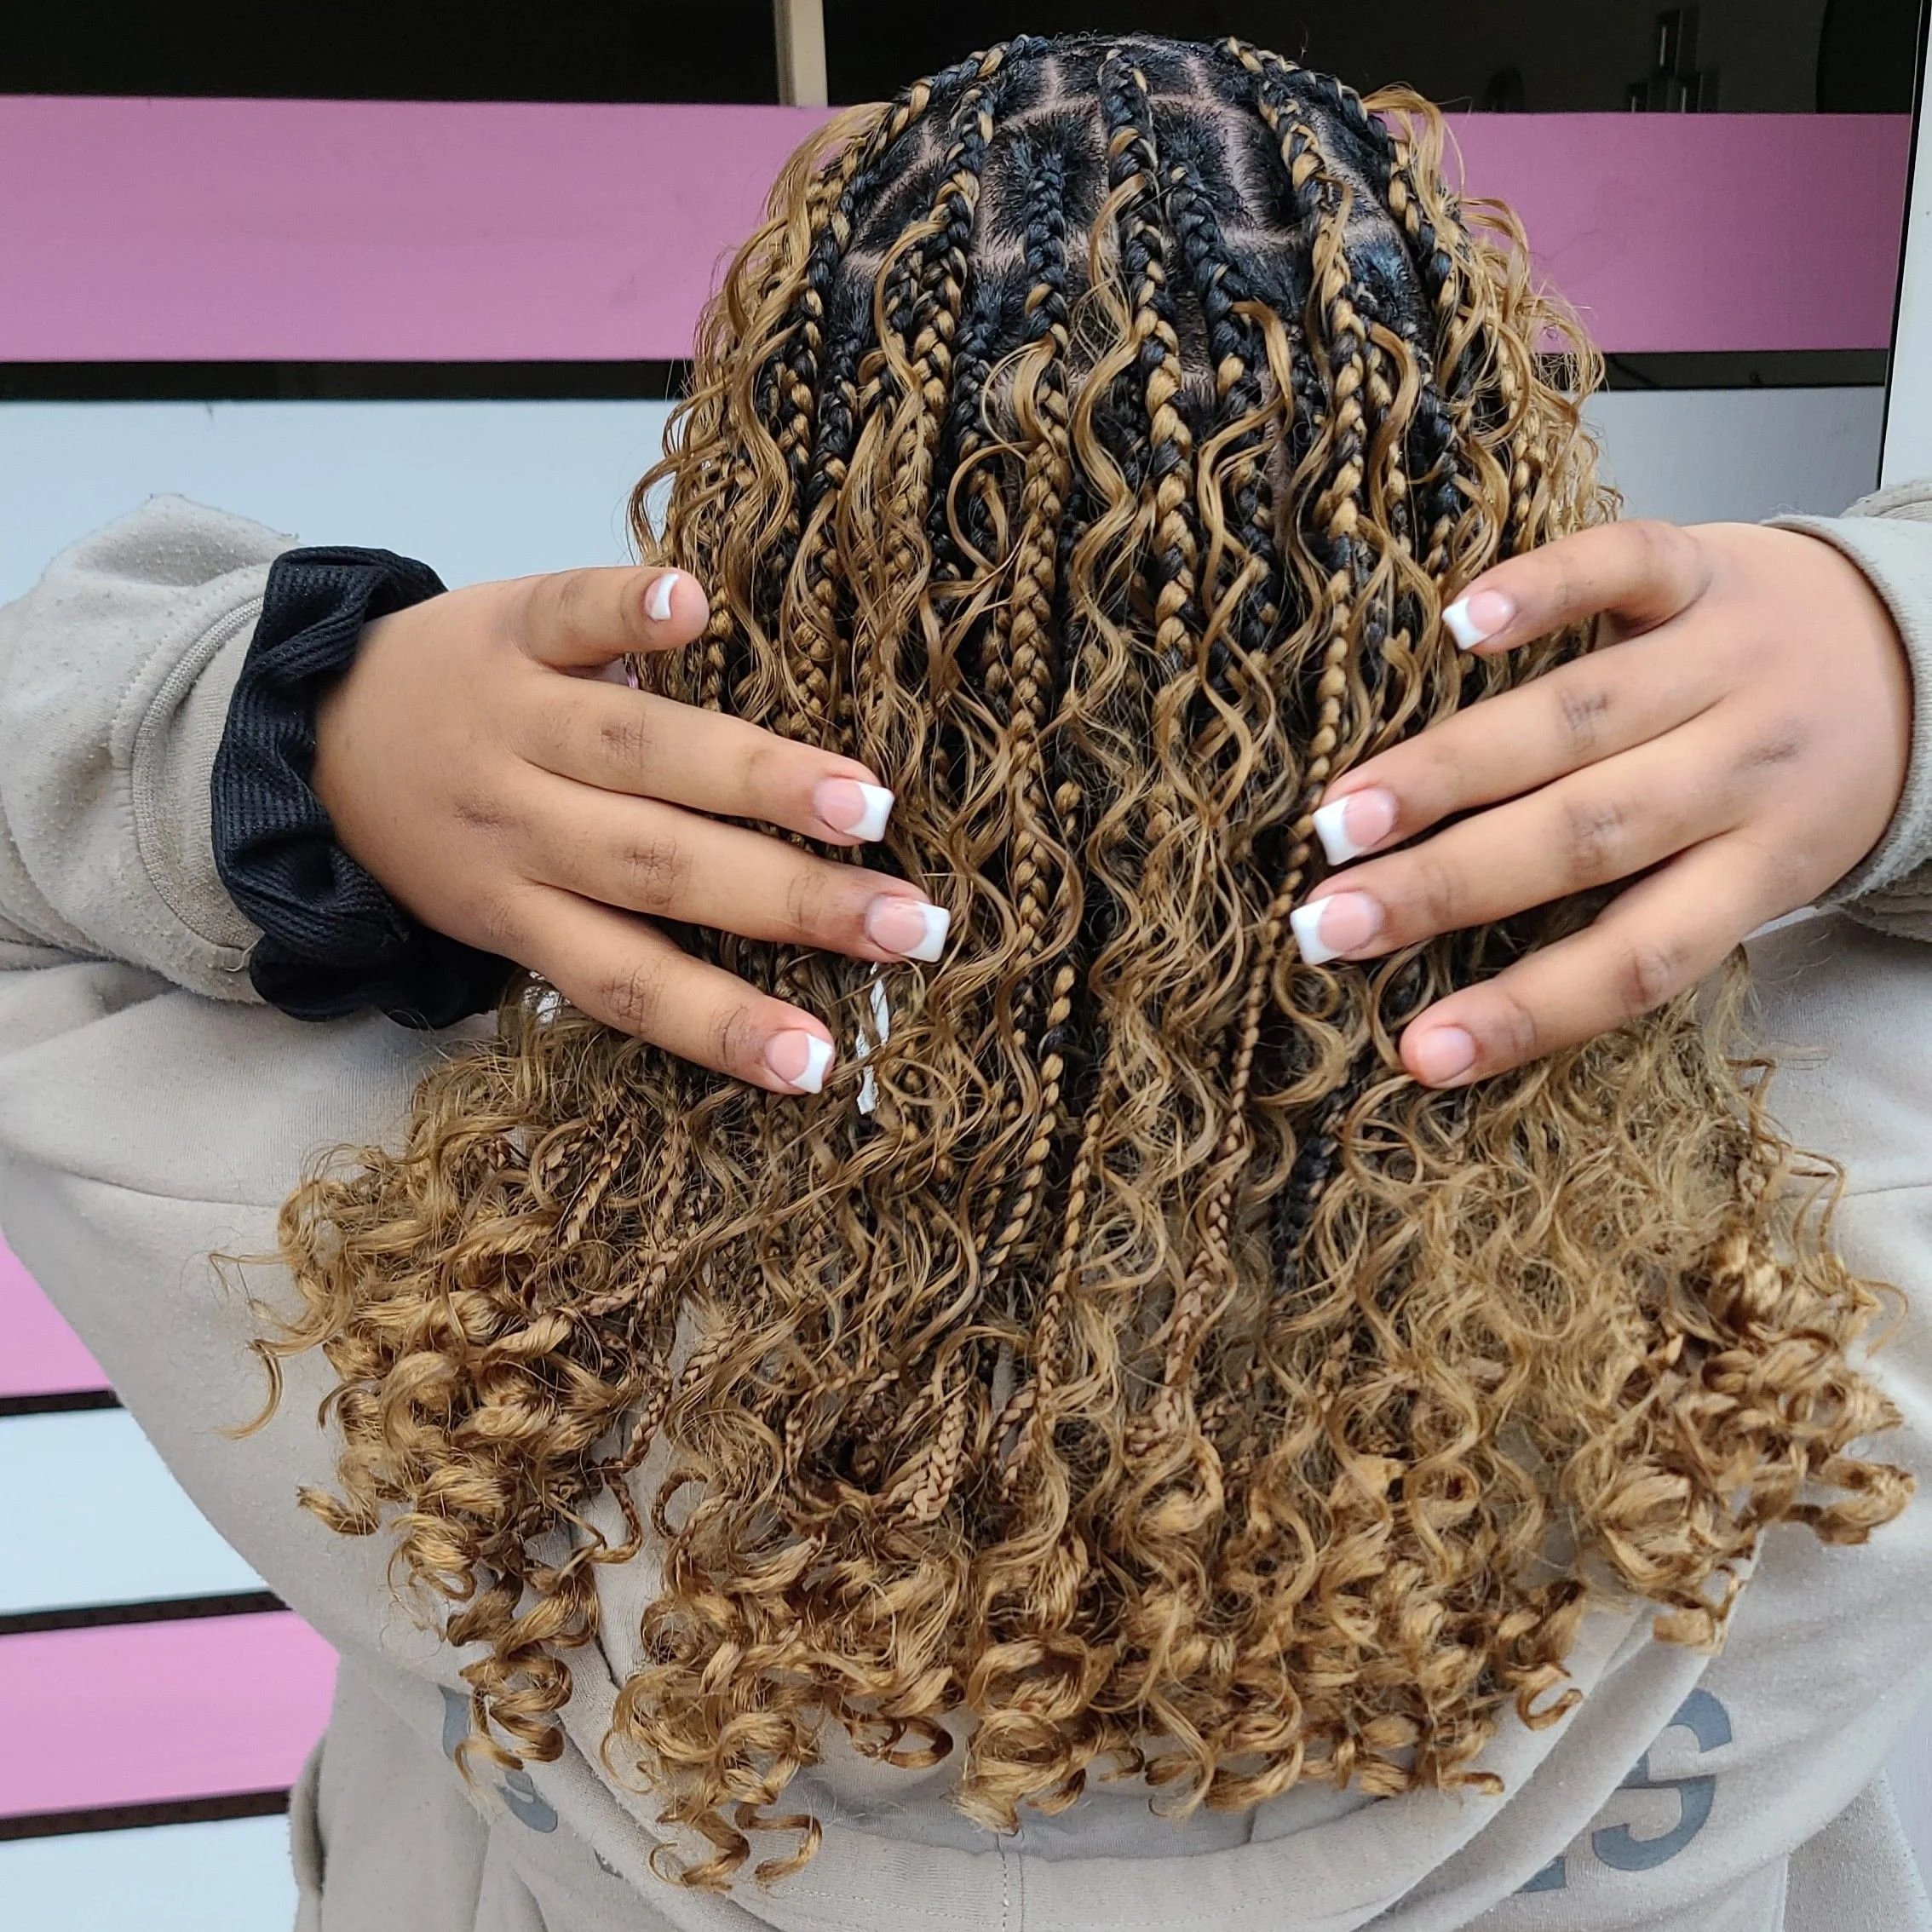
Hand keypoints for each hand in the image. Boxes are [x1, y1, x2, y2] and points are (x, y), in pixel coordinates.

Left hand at [311, 565, 946, 1093]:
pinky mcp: (504, 625)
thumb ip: (603, 930)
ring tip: (861, 803)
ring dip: (753, 777)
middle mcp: (515, 824)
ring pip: (635, 752)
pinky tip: (696, 606)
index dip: (721, 1023)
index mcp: (517, 909)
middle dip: (789, 901)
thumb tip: (766, 975)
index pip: (627, 979)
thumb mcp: (499, 909)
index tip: (820, 1061)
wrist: (296, 734)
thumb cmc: (440, 836)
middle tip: (905, 926)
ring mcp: (510, 719)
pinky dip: (625, 612)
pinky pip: (565, 614)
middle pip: (657, 869)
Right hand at [1288, 520, 1910, 1085]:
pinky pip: (1626, 569)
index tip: (1420, 1053)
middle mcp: (1745, 766)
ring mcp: (1723, 660)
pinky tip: (1461, 624)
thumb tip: (1468, 996)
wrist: (1910, 650)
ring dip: (1450, 772)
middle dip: (1446, 886)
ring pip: (1579, 721)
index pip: (1637, 958)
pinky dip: (1547, 592)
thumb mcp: (1749, 873)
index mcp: (1760, 866)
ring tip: (1343, 817)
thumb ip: (1638, 912)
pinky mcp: (1703, 567)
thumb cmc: (1794, 786)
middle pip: (1586, 838)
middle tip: (1329, 925)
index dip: (1527, 1010)